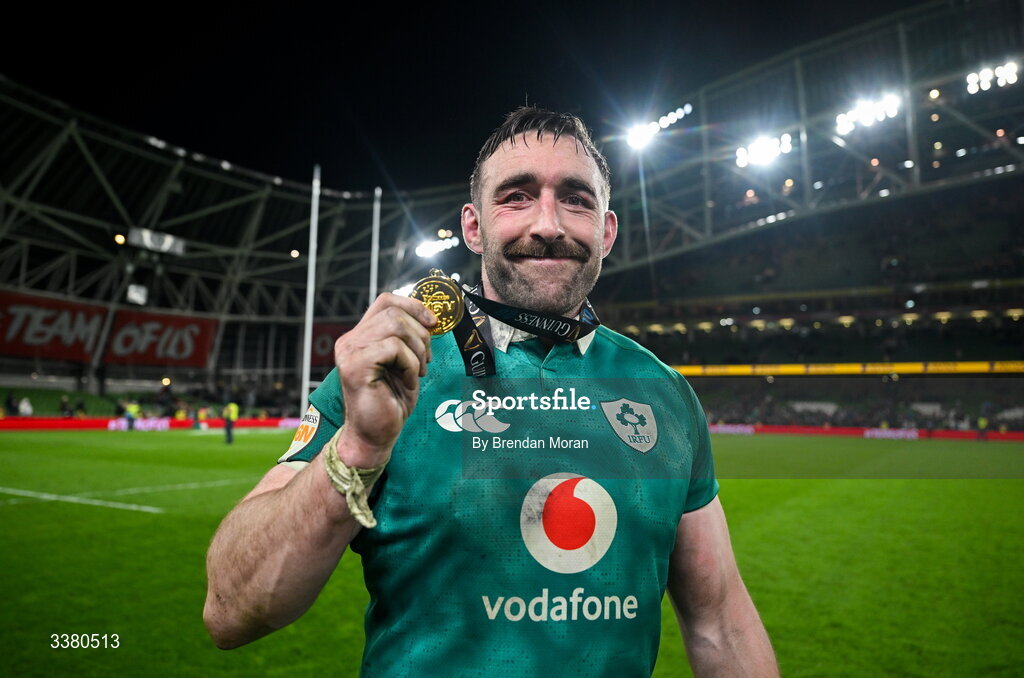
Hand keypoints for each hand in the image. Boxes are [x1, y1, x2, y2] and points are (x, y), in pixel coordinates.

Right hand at [333, 293, 436, 466]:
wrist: (375, 436)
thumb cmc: (391, 401)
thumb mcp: (404, 363)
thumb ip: (408, 339)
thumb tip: (430, 318)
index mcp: (360, 336)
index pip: (386, 301)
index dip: (413, 306)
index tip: (433, 324)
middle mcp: (350, 340)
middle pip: (393, 312)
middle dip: (420, 334)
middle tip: (426, 361)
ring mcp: (350, 352)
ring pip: (395, 326)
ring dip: (417, 349)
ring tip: (418, 372)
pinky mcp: (355, 367)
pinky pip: (394, 348)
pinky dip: (410, 365)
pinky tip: (408, 382)